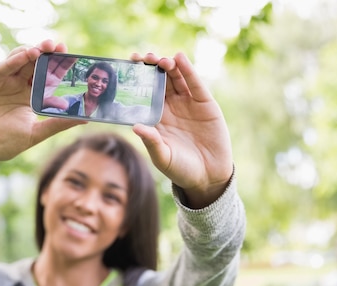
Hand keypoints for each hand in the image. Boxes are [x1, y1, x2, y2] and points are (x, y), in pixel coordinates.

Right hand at [0, 40, 83, 201]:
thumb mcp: (36, 133)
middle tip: (58, 46)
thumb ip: (58, 124)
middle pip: (34, 63)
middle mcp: (17, 85)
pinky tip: (26, 55)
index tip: (71, 57)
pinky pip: (2, 68)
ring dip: (31, 52)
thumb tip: (87, 119)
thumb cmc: (5, 143)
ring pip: (18, 60)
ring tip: (43, 49)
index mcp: (30, 96)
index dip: (57, 66)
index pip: (46, 76)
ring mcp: (2, 81)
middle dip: (46, 53)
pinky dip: (14, 60)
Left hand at [131, 52, 233, 207]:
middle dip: (150, 67)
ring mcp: (188, 103)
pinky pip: (195, 84)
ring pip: (176, 78)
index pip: (144, 93)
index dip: (137, 80)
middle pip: (159, 81)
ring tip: (160, 59)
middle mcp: (170, 107)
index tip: (127, 67)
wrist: (208, 176)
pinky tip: (180, 58)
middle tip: (142, 58)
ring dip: (167, 66)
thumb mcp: (163, 157)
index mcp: (156, 118)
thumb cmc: (180, 169)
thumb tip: (135, 127)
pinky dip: (188, 70)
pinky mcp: (205, 103)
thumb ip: (151, 141)